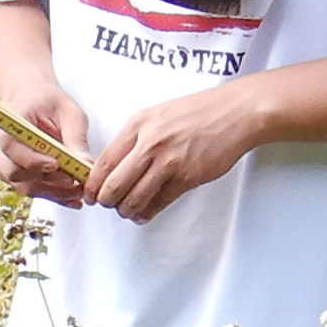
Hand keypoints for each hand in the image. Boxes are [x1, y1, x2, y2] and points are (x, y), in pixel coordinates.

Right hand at [0, 98, 91, 204]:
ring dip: (52, 192)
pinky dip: (52, 195)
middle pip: (14, 172)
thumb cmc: (50, 103)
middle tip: (74, 181)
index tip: (56, 164)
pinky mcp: (12, 175)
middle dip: (47, 181)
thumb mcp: (70, 113)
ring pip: (23, 186)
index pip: (10, 145)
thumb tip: (86, 165)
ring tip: (78, 191)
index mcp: (9, 120)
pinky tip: (72, 198)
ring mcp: (2, 161)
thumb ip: (76, 138)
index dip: (32, 159)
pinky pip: (30, 190)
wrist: (35, 102)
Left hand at [78, 78, 269, 222]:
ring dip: (126, 210)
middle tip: (107, 205)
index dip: (93, 185)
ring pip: (134, 199)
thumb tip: (116, 165)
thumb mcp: (157, 114)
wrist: (235, 112)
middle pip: (114, 185)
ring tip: (127, 211)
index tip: (91, 194)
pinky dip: (147, 213)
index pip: (103, 162)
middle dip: (106, 201)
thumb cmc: (198, 112)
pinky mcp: (187, 177)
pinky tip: (144, 215)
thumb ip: (136, 137)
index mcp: (138, 125)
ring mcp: (168, 162)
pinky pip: (159, 203)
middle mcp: (150, 143)